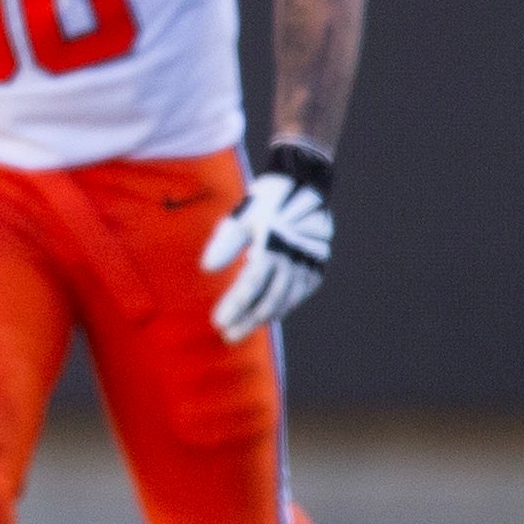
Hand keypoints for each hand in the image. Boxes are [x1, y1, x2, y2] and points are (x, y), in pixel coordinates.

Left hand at [202, 143, 332, 343]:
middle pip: (268, 300)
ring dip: (263, 318)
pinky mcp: (317, 267)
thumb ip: (224, 243)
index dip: (234, 306)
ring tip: (242, 330)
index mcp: (272, 246)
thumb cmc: (265, 202)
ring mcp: (308, 265)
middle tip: (228, 336)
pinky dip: (282, 306)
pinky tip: (267, 316)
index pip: (250, 286)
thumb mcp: (241, 216)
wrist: (304, 187)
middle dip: (247, 321)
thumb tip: (206, 269)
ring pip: (285, 301)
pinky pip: (299, 294)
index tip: (218, 322)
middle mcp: (293, 260)